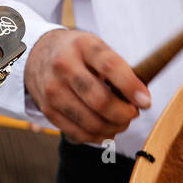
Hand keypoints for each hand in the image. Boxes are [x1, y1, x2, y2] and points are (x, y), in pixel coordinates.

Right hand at [23, 28, 148, 143]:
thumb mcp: (95, 47)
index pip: (110, 67)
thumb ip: (117, 69)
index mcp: (82, 46)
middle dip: (124, 114)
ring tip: (121, 123)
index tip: (146, 102)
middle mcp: (64, 67)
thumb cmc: (76, 54)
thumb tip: (139, 100)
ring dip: (112, 128)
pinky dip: (96, 136)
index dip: (131, 87)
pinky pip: (76, 132)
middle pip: (100, 100)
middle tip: (132, 114)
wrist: (36, 55)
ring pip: (90, 121)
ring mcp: (53, 90)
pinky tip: (105, 131)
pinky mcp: (47, 109)